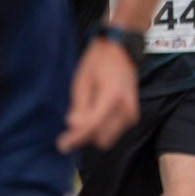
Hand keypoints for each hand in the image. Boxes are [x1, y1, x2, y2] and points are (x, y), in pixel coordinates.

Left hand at [60, 34, 140, 152]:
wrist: (121, 51)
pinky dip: (102, 127)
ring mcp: (131, 112)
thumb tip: (72, 126)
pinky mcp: (132, 115)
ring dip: (94, 132)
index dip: (75, 138)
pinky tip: (96, 113)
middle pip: (101, 138)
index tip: (61, 145)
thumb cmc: (98, 62)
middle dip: (85, 135)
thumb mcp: (82, 82)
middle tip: (73, 125)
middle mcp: (125, 108)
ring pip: (108, 137)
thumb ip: (79, 107)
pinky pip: (114, 131)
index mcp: (112, 97)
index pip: (92, 126)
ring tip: (86, 114)